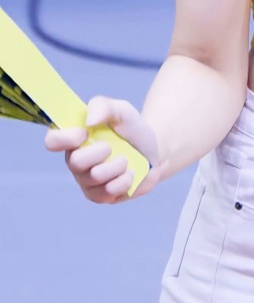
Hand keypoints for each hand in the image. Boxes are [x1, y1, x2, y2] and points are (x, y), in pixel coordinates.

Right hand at [44, 95, 161, 203]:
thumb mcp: (121, 110)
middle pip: (75, 162)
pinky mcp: (99, 196)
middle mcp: (74, 161)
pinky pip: (108, 193)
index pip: (52, 141)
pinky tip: (130, 173)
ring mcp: (86, 181)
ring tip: (126, 159)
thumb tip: (89, 122)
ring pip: (95, 177)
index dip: (65, 138)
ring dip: (117, 165)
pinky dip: (124, 180)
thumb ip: (103, 106)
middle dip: (100, 152)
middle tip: (112, 146)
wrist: (153, 151)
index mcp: (72, 138)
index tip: (84, 133)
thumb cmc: (131, 129)